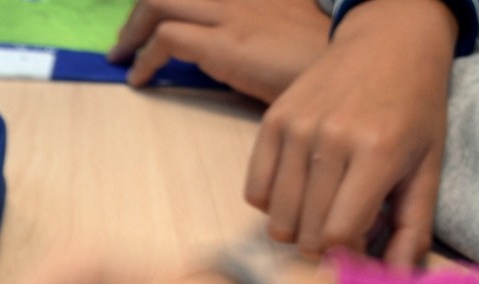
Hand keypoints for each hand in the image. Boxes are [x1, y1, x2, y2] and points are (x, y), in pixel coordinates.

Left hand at [108, 0, 332, 99]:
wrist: (354, 71)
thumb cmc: (327, 64)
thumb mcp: (290, 35)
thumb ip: (260, 34)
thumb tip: (240, 52)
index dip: (166, 2)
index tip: (150, 20)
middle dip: (138, 11)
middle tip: (127, 39)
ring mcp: (231, 15)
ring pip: (158, 1)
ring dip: (132, 30)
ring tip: (125, 57)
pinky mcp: (226, 44)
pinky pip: (166, 39)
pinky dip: (145, 58)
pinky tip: (142, 80)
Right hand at [246, 0, 454, 263]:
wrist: (389, 42)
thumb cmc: (415, 110)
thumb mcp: (428, 169)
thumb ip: (412, 231)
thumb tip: (392, 283)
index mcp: (377, 152)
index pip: (337, 236)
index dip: (345, 260)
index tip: (358, 255)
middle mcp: (331, 138)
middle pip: (304, 235)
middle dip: (324, 249)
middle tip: (344, 234)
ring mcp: (297, 128)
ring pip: (277, 221)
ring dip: (299, 230)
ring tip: (324, 211)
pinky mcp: (273, 121)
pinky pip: (256, 193)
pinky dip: (275, 204)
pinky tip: (302, 190)